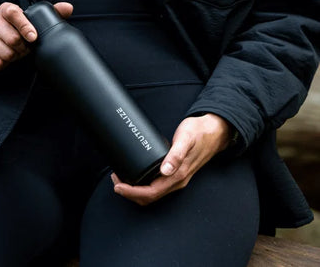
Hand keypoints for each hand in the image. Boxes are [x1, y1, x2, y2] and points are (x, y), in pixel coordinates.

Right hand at [0, 1, 72, 70]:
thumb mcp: (35, 20)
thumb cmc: (20, 30)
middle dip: (23, 49)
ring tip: (16, 54)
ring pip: (5, 53)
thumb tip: (68, 8)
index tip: (34, 38)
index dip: (25, 26)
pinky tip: (5, 60)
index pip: (13, 13)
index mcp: (6, 9)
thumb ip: (52, 13)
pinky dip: (3, 65)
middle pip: (12, 38)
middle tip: (26, 49)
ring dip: (14, 58)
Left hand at [111, 113, 230, 204]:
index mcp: (178, 175)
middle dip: (130, 193)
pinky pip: (157, 186)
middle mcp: (177, 181)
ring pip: (153, 193)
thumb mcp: (185, 139)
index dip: (132, 192)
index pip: (151, 193)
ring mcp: (176, 178)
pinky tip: (136, 174)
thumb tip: (165, 170)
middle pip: (150, 197)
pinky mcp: (175, 172)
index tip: (118, 185)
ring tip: (121, 178)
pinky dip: (143, 185)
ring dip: (135, 190)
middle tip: (115, 180)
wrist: (214, 131)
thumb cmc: (199, 133)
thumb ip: (175, 154)